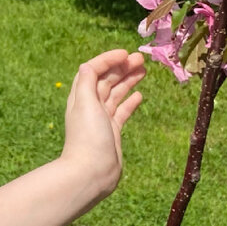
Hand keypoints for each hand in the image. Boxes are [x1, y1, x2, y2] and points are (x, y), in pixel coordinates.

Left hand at [57, 50, 144, 197]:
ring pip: (116, 93)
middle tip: (141, 59)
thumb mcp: (85, 103)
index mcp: (81, 96)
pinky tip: (140, 95)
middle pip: (107, 80)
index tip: (125, 53)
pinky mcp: (112, 131)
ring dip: (128, 80)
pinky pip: (122, 111)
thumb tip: (88, 64)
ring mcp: (102, 119)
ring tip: (144, 70)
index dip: (108, 59)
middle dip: (122, 67)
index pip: (93, 70)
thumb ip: (86, 81)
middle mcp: (91, 105)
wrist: (91, 172)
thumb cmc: (88, 136)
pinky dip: (130, 101)